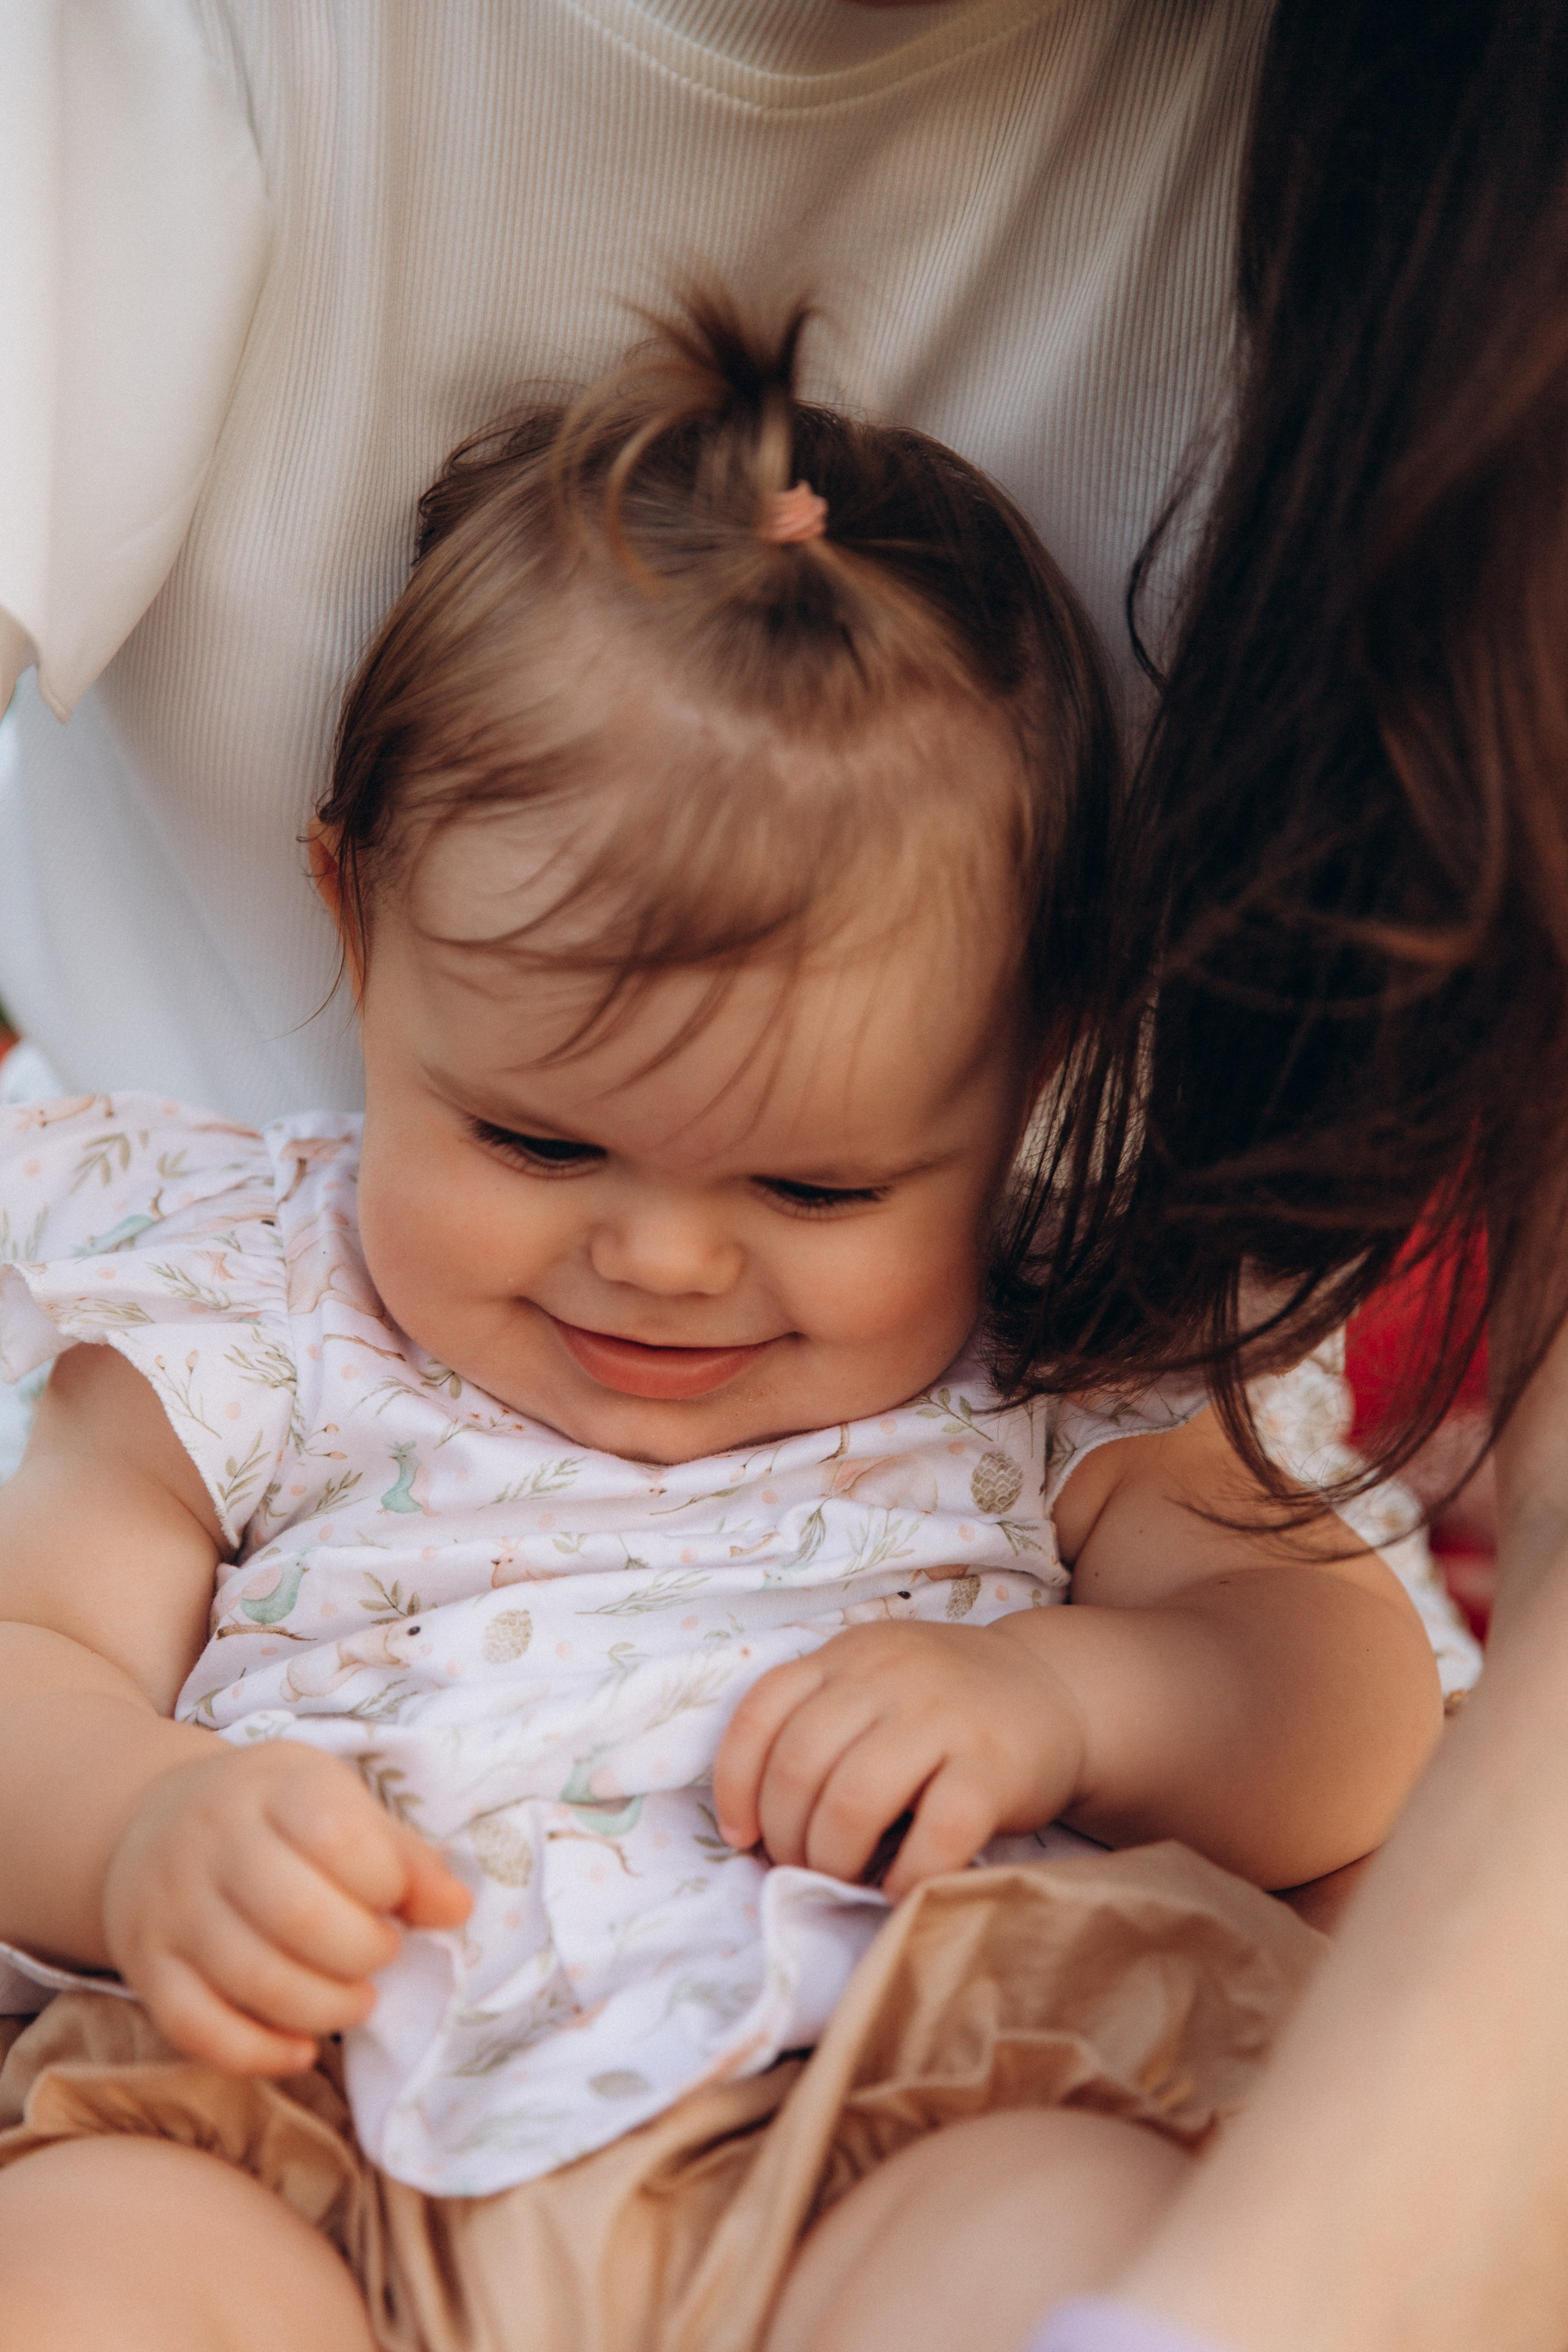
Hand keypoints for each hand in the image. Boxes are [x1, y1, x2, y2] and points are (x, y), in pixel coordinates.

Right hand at [101, 1739, 471, 2073]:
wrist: (151, 1821)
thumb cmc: (271, 1815)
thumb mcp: (336, 1802)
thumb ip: (401, 1855)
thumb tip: (457, 1910)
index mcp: (272, 1788)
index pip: (336, 1834)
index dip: (386, 1880)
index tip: (397, 1899)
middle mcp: (212, 1844)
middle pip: (298, 1916)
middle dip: (363, 1952)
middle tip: (383, 1955)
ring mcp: (172, 1908)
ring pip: (253, 1979)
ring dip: (325, 2007)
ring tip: (357, 2001)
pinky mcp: (147, 1968)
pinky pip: (197, 2028)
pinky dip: (257, 2053)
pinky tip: (301, 2051)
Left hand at [712, 1619, 1085, 1900]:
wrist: (1057, 1692)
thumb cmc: (946, 1708)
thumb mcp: (876, 1684)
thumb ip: (822, 1723)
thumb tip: (756, 1826)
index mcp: (849, 1655)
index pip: (762, 1710)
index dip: (735, 1783)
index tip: (742, 1835)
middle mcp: (890, 1675)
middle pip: (799, 1766)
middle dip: (787, 1836)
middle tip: (802, 1867)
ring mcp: (944, 1717)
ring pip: (852, 1802)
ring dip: (833, 1860)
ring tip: (845, 1878)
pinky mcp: (993, 1767)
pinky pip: (934, 1836)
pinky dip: (904, 1878)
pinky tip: (898, 1889)